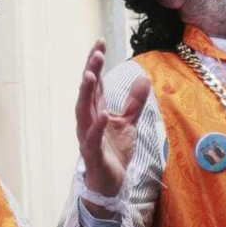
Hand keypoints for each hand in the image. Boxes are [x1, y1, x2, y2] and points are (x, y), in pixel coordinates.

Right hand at [75, 39, 150, 211]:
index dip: (96, 63)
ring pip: (82, 111)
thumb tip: (142, 78)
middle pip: (87, 92)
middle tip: (95, 53)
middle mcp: (88, 120)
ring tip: (91, 76)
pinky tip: (103, 114)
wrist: (111, 184)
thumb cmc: (114, 152)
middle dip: (90, 71)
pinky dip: (97, 126)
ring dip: (86, 94)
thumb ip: (134, 102)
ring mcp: (88, 136)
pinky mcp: (92, 153)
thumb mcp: (129, 123)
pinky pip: (92, 138)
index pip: (96, 83)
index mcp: (96, 110)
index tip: (100, 42)